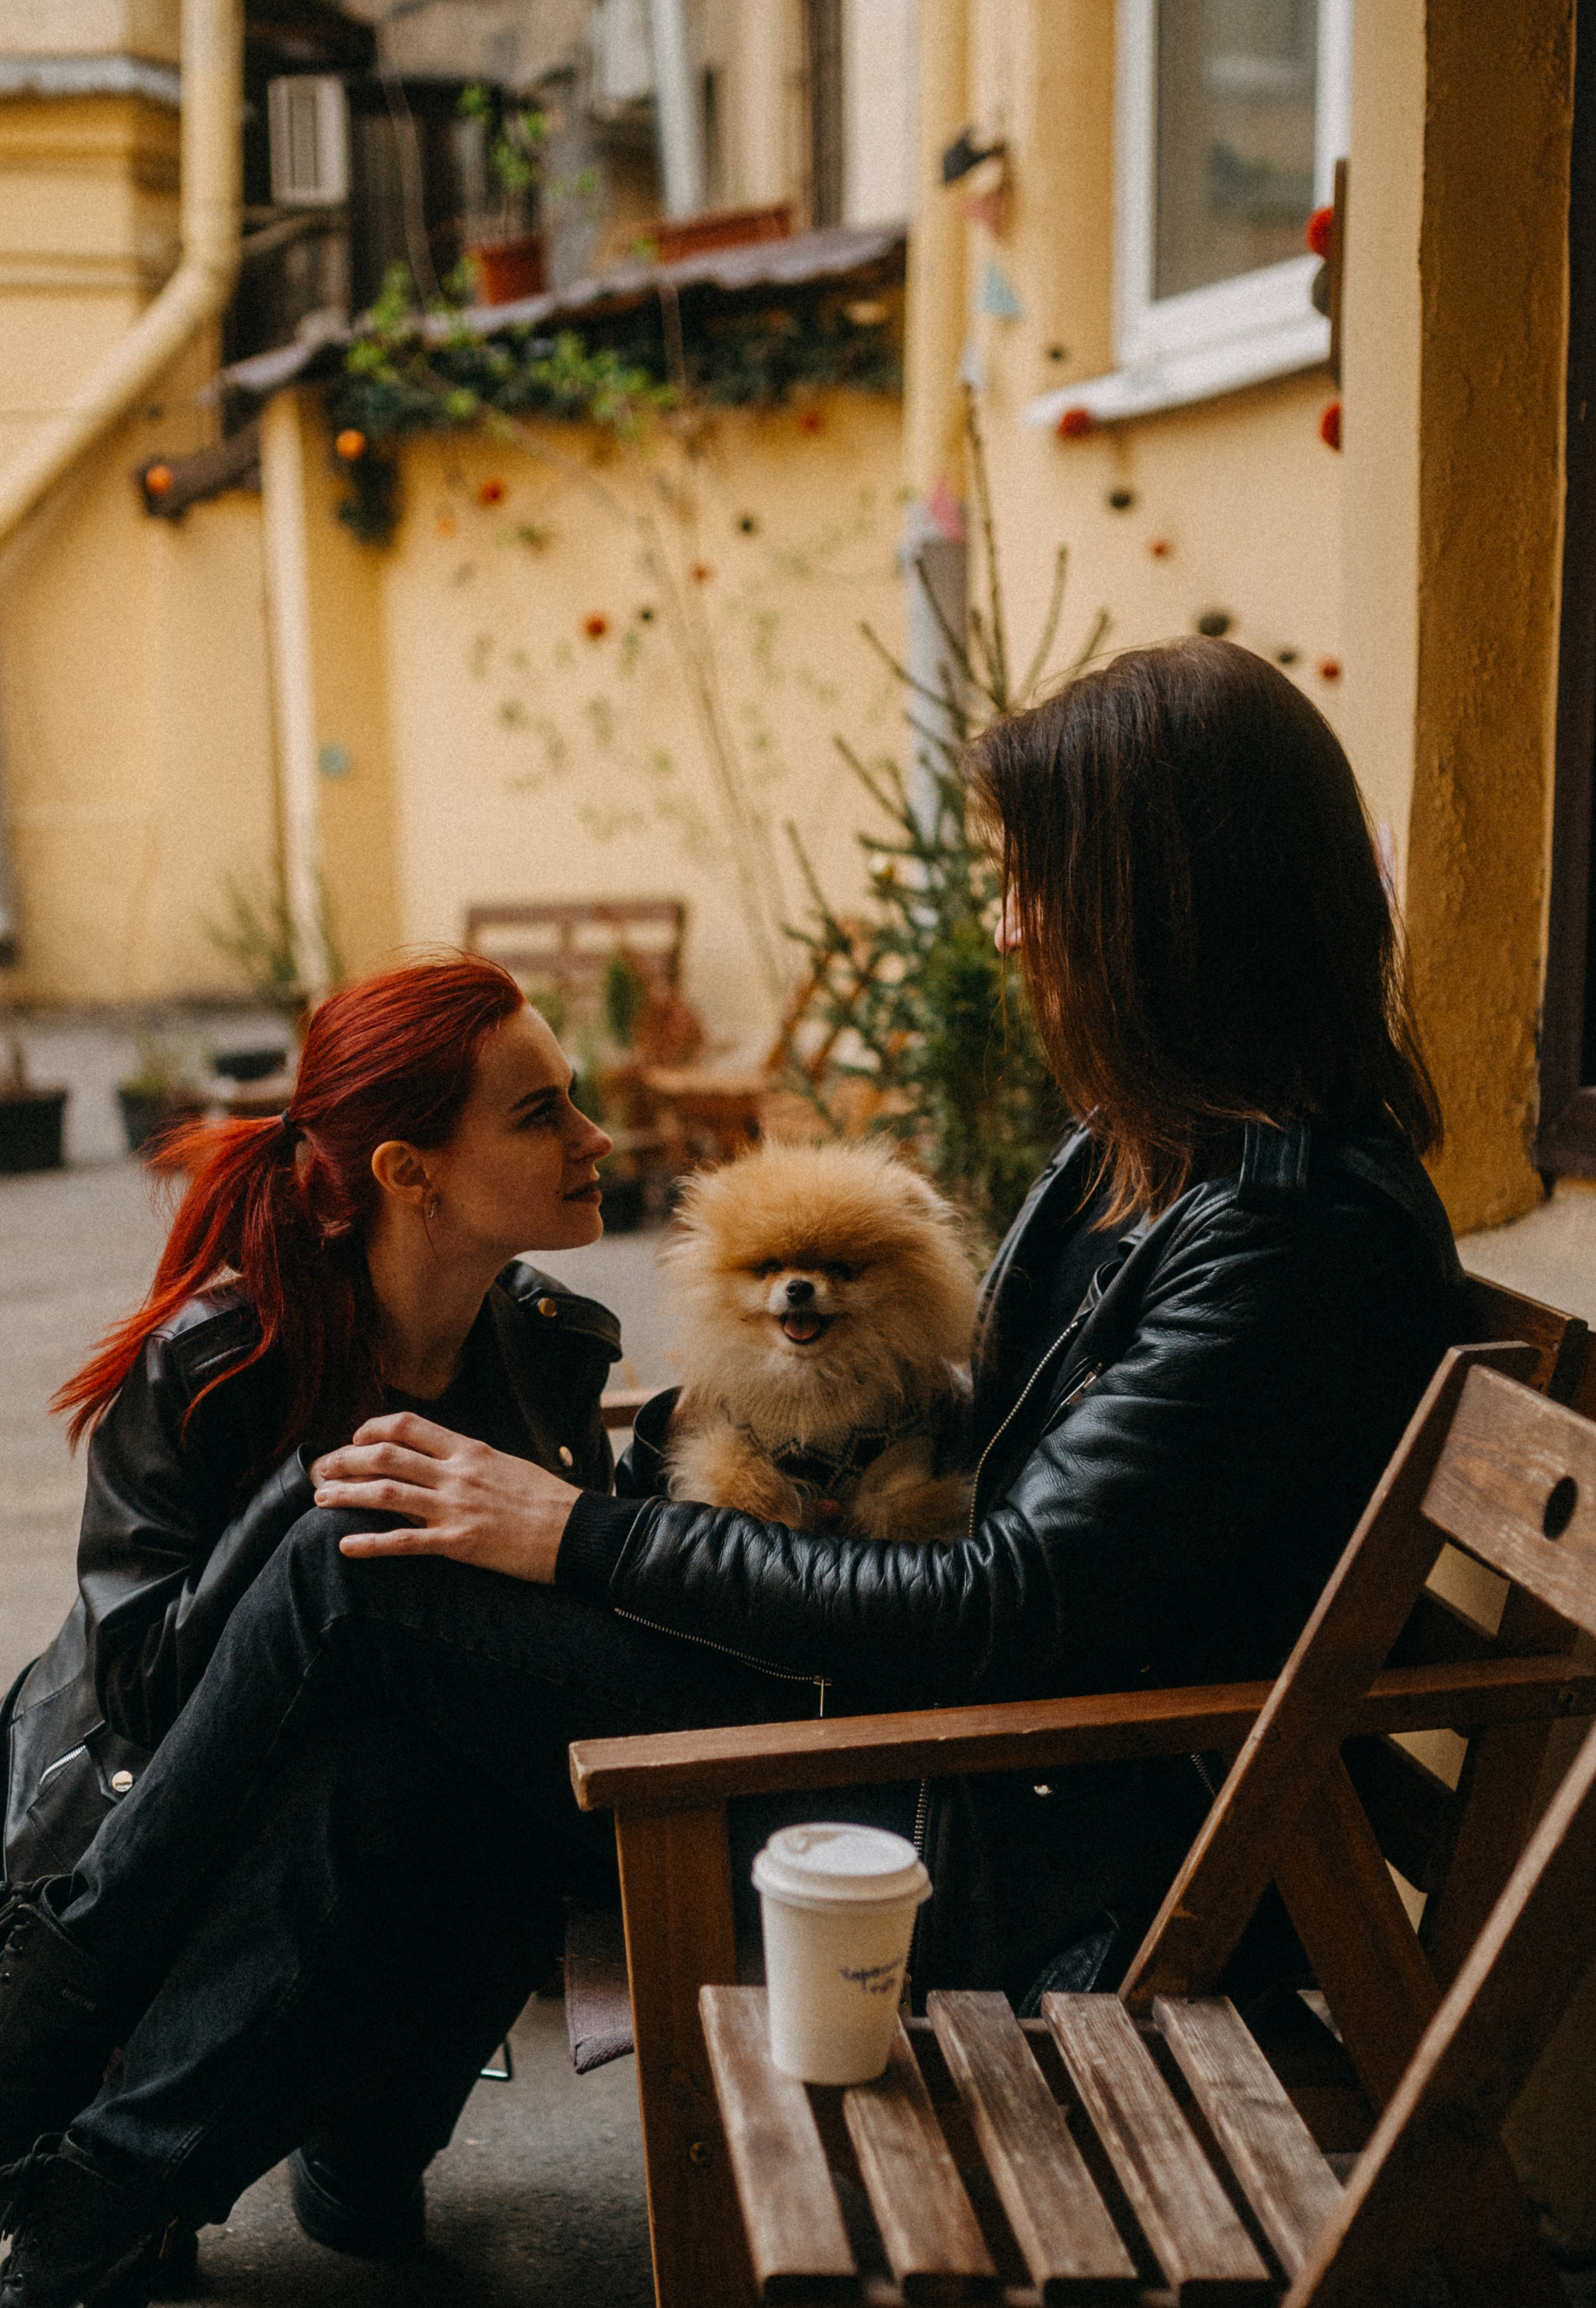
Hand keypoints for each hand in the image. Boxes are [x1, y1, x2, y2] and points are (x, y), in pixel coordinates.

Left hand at [311, 1413, 579, 1580]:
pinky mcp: (459, 1543)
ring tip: (320, 1499)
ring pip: (386, 1494)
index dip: (373, 1428)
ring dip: (347, 1495)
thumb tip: (441, 1462)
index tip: (355, 1438)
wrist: (578, 1532)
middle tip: (323, 1468)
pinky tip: (345, 1546)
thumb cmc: (549, 1501)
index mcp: (470, 1449)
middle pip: (387, 1456)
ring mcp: (457, 1507)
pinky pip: (404, 1542)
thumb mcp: (508, 1466)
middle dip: (346, 1460)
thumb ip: (470, 1462)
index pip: (409, 1426)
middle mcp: (458, 1473)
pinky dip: (370, 1543)